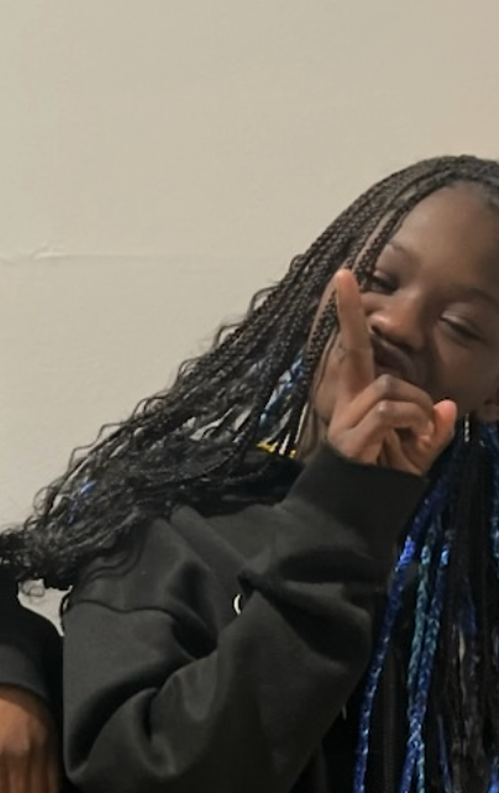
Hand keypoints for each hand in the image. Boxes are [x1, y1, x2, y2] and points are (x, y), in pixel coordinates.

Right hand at [325, 270, 454, 473]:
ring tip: (419, 435)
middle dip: (350, 313)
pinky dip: (414, 421)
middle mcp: (345, 401)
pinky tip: (414, 441)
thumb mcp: (417, 452)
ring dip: (417, 407)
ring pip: (390, 386)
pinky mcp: (350, 437)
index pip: (354, 350)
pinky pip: (391, 410)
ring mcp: (345, 418)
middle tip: (343, 276)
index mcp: (358, 398)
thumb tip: (448, 406)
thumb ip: (433, 429)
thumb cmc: (383, 482)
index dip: (349, 317)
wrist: (357, 516)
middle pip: (354, 349)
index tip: (344, 278)